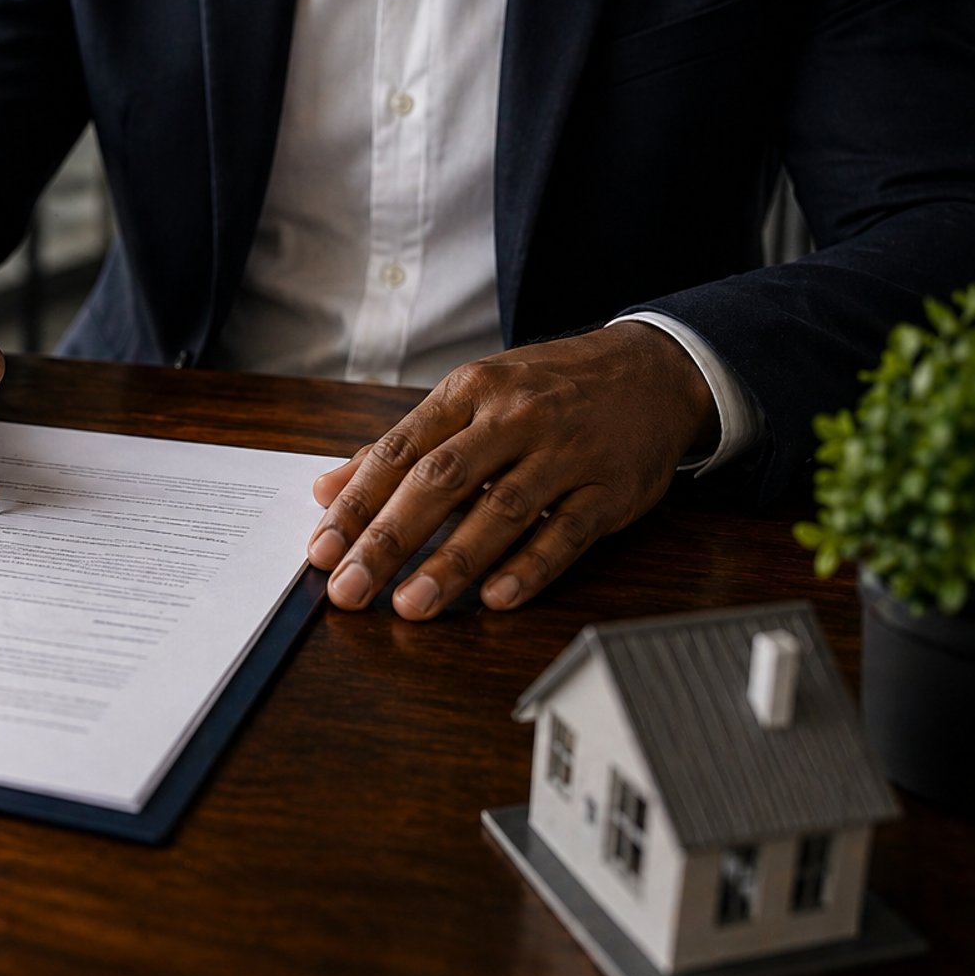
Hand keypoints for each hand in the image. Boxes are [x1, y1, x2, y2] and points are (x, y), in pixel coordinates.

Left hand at [306, 323, 718, 619]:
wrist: (652, 369)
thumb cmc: (545, 391)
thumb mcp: (469, 400)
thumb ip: (398, 448)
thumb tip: (325, 489)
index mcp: (468, 393)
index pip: (399, 452)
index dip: (356, 504)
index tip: (322, 551)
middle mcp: (514, 417)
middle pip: (441, 482)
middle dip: (389, 540)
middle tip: (351, 589)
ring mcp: (566, 452)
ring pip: (501, 510)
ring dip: (452, 562)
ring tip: (411, 606)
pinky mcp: (610, 488)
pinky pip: (566, 531)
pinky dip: (531, 567)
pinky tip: (496, 599)